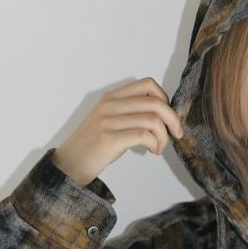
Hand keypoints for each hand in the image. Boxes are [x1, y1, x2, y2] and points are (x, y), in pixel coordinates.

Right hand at [51, 77, 184, 185]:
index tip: (167, 117)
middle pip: (155, 102)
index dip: (165, 99)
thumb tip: (162, 119)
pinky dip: (155, 144)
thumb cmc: (94, 147)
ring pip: (152, 120)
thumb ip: (131, 115)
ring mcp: (108, 121)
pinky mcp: (109, 139)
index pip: (147, 84)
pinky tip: (152, 152)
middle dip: (173, 119)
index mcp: (112, 98)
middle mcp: (110, 105)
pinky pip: (143, 135)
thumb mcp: (110, 122)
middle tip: (177, 134)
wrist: (70, 164)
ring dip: (163, 137)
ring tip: (159, 148)